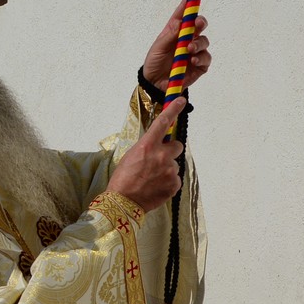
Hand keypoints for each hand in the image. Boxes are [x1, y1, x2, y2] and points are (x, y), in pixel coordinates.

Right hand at [105, 98, 185, 212]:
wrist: (123, 202)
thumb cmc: (123, 178)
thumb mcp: (131, 156)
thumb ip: (147, 147)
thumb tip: (157, 145)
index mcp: (148, 145)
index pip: (163, 122)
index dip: (173, 110)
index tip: (181, 101)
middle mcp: (162, 156)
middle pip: (177, 146)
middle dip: (170, 151)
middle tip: (158, 160)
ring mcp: (169, 171)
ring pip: (174, 164)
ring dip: (166, 169)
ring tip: (152, 179)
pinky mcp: (174, 185)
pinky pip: (175, 179)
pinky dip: (168, 182)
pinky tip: (156, 187)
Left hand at [140, 0, 211, 92]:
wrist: (155, 84)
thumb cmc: (154, 62)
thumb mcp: (158, 47)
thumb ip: (170, 35)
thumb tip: (182, 22)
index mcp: (176, 29)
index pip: (186, 11)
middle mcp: (187, 38)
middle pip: (200, 24)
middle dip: (201, 22)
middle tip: (197, 25)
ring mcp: (194, 51)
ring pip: (204, 41)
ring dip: (198, 44)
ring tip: (188, 50)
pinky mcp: (200, 65)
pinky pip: (206, 58)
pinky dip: (200, 57)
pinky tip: (191, 60)